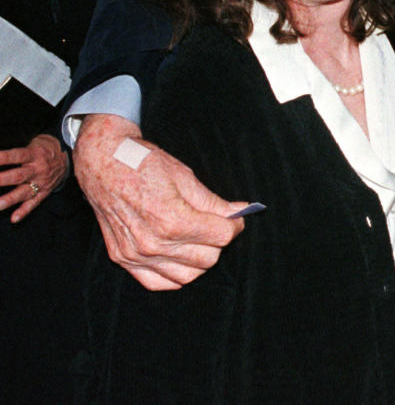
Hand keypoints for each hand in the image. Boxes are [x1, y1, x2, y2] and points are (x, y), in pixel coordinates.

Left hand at [0, 134, 67, 221]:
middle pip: (18, 176)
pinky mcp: (44, 192)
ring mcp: (41, 182)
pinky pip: (34, 203)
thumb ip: (20, 149)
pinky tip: (14, 219)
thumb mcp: (35, 142)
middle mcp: (38, 169)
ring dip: (9, 199)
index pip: (17, 155)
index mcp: (35, 154)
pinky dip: (24, 211)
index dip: (3, 158)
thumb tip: (1, 153)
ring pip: (24, 192)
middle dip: (2, 180)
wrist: (68, 156)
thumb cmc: (45, 148)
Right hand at [74, 114, 246, 290]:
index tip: (236, 218)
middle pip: (207, 259)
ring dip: (199, 261)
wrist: (103, 163)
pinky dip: (174, 274)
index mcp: (173, 220)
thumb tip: (239, 212)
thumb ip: (214, 202)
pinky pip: (156, 282)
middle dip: (219, 242)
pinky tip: (180, 257)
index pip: (221, 236)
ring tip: (200, 240)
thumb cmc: (143, 165)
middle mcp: (153, 243)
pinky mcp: (122, 258)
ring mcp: (136, 254)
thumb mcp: (185, 177)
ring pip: (185, 276)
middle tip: (217, 226)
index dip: (235, 226)